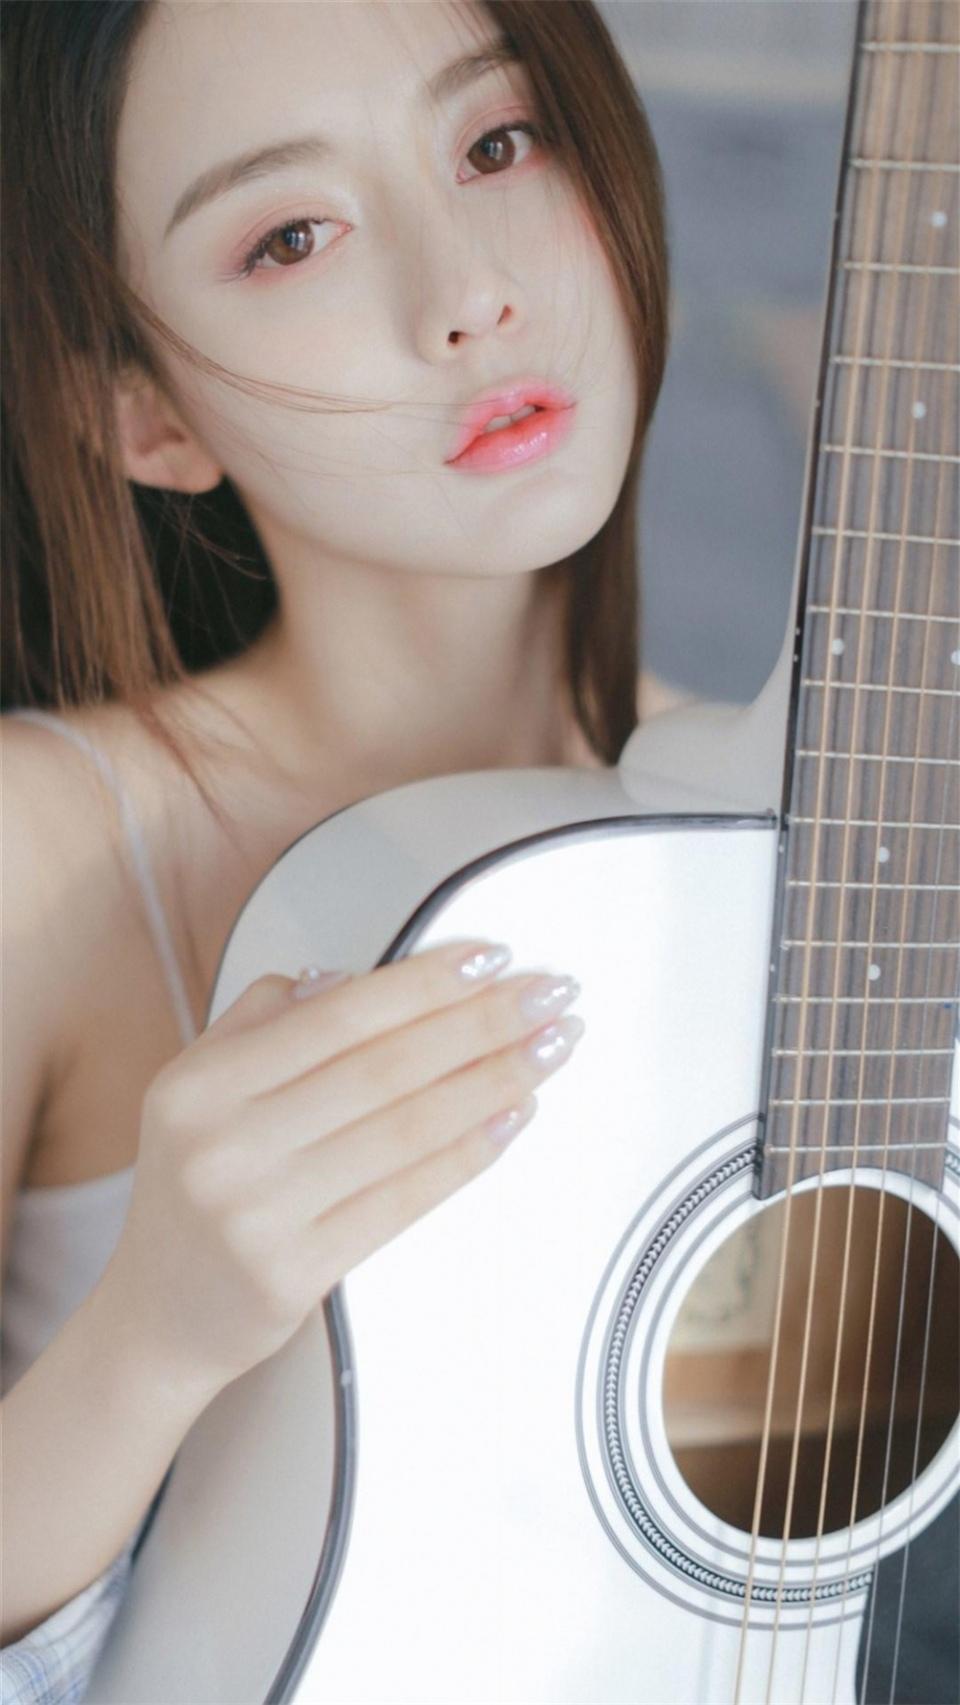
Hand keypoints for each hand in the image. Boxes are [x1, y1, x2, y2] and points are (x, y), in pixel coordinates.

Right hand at [102, 940, 583, 1400]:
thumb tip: (351, 976)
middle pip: (384, 1066)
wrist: (161, 1317)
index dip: (426, 982)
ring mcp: (259, 1213)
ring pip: (406, 1129)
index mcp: (202, 1083)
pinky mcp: (296, 1271)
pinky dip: (468, 1153)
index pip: (338, 1014)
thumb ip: (264, 1020)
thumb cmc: (199, 1188)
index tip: (495, 958)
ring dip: (493, 1082)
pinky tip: (512, 1118)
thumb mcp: (198, 1088)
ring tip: (551, 1049)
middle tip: (552, 995)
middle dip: (482, 1023)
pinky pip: (405, 1198)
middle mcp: (224, 1143)